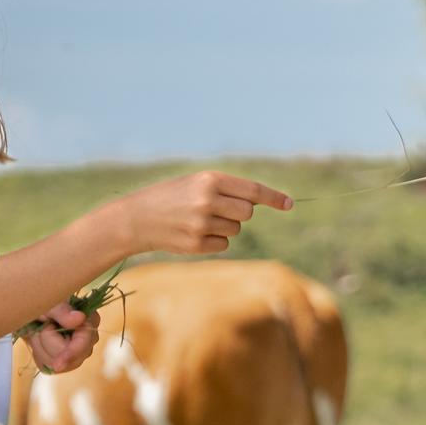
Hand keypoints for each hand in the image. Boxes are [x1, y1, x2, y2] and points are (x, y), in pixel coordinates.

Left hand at [23, 305, 98, 372]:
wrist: (33, 308)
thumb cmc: (44, 301)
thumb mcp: (50, 302)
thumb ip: (63, 311)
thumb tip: (80, 318)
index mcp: (90, 322)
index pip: (84, 342)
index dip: (71, 353)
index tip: (58, 364)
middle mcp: (88, 341)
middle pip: (68, 357)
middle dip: (47, 341)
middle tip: (42, 322)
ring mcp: (77, 354)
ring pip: (54, 363)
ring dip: (39, 345)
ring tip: (39, 329)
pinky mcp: (63, 363)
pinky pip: (46, 366)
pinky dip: (37, 352)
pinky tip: (39, 340)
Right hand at [107, 168, 291, 259]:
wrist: (136, 218)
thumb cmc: (171, 197)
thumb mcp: (196, 183)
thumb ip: (226, 190)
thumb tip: (258, 205)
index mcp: (209, 180)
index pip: (252, 190)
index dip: (273, 198)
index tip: (289, 204)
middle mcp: (207, 200)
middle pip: (246, 213)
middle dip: (238, 213)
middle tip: (217, 209)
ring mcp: (201, 223)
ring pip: (235, 230)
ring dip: (223, 227)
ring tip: (198, 220)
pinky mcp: (195, 244)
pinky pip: (223, 245)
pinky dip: (214, 241)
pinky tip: (193, 234)